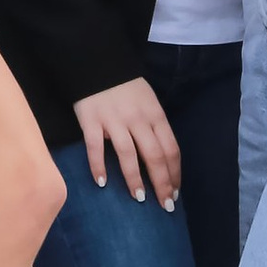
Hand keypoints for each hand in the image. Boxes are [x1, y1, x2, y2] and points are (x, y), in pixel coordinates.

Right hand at [75, 76, 181, 207]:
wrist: (98, 61)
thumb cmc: (126, 87)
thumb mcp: (149, 103)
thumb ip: (155, 128)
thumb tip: (164, 161)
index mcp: (155, 115)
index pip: (171, 149)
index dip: (175, 174)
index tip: (176, 192)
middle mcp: (137, 120)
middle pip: (154, 156)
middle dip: (162, 183)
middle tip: (165, 205)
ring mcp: (113, 120)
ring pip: (128, 155)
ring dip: (134, 179)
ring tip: (138, 198)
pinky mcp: (91, 121)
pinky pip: (95, 147)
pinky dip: (98, 166)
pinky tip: (101, 183)